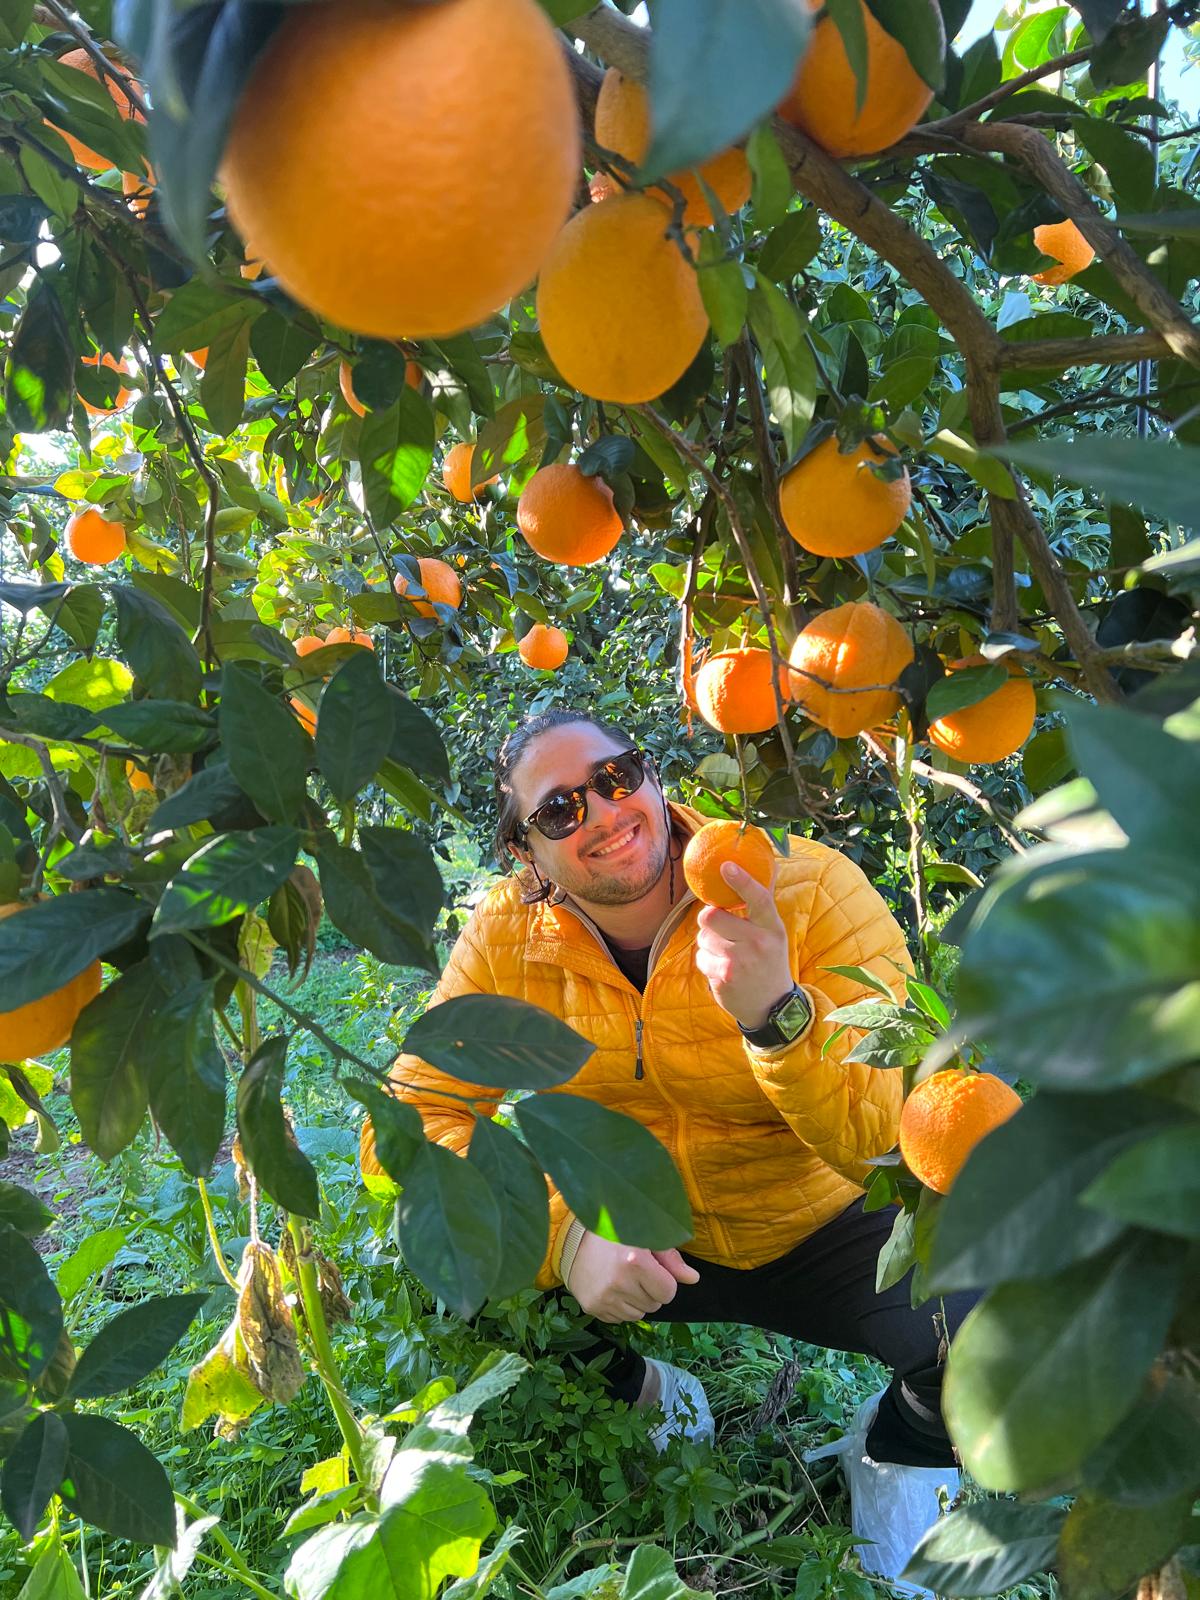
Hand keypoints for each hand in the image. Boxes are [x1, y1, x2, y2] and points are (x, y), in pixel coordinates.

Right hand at [566, 1233, 698, 1322]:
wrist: (572, 1242)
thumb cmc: (614, 1235)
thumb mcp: (645, 1237)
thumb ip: (671, 1259)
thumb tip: (693, 1279)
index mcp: (635, 1261)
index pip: (668, 1292)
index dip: (664, 1281)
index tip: (653, 1270)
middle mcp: (619, 1283)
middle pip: (654, 1305)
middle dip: (650, 1290)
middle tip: (635, 1272)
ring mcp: (604, 1298)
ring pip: (638, 1315)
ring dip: (636, 1300)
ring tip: (623, 1279)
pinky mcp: (592, 1308)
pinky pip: (620, 1319)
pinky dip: (620, 1306)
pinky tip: (611, 1288)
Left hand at [695, 859, 793, 1029]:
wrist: (772, 1007)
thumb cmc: (769, 962)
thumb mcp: (774, 934)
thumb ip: (762, 906)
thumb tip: (767, 866)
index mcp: (772, 928)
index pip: (758, 898)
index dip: (742, 880)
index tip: (726, 866)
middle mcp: (758, 943)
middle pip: (712, 916)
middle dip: (709, 921)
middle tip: (719, 929)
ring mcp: (740, 961)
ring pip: (703, 937)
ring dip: (708, 944)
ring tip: (726, 955)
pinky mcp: (724, 977)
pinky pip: (701, 958)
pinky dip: (707, 962)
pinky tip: (723, 971)